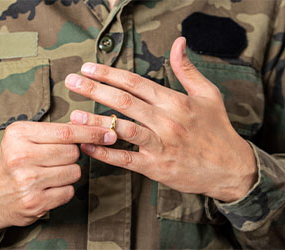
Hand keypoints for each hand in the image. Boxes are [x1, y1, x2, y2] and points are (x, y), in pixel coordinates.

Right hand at [0, 121, 116, 229]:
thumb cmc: (15, 160)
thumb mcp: (27, 137)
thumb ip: (57, 130)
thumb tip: (94, 125)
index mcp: (19, 134)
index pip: (66, 132)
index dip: (92, 132)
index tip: (109, 132)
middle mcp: (21, 157)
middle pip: (73, 152)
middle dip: (73, 154)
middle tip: (56, 158)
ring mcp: (27, 182)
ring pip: (75, 172)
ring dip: (69, 172)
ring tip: (49, 173)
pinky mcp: (35, 202)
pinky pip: (69, 191)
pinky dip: (64, 188)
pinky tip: (48, 187)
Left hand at [65, 37, 256, 202]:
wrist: (230, 168)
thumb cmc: (217, 130)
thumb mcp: (208, 94)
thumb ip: (188, 69)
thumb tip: (179, 42)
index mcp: (175, 102)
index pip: (135, 83)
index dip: (109, 73)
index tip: (89, 68)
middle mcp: (166, 121)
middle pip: (124, 101)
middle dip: (94, 89)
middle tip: (72, 81)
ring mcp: (160, 144)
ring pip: (122, 129)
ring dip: (96, 121)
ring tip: (74, 114)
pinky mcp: (156, 167)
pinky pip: (125, 159)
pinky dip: (105, 152)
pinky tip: (88, 145)